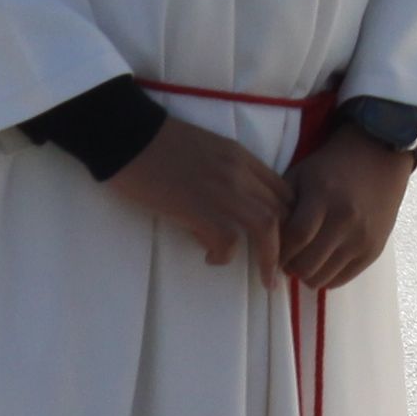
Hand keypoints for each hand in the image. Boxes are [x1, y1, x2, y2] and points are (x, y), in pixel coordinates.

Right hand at [105, 118, 287, 270]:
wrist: (127, 136)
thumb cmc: (158, 145)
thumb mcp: (207, 152)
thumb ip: (226, 177)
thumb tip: (227, 217)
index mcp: (242, 157)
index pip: (283, 191)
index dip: (289, 219)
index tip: (284, 240)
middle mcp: (239, 172)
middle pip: (282, 210)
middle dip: (287, 242)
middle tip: (280, 267)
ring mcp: (221, 189)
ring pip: (266, 227)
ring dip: (270, 257)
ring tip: (266, 279)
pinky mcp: (197, 206)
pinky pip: (228, 239)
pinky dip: (225, 254)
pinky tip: (212, 258)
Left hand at [278, 125, 416, 292]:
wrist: (380, 156)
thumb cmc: (333, 165)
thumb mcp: (301, 175)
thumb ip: (281, 206)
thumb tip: (266, 240)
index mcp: (324, 198)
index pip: (295, 238)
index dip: (278, 250)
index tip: (271, 249)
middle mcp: (346, 221)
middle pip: (307, 264)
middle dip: (290, 265)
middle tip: (286, 257)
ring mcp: (363, 238)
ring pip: (323, 278)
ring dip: (307, 274)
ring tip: (304, 259)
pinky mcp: (374, 249)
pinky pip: (343, 279)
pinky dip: (326, 276)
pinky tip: (322, 262)